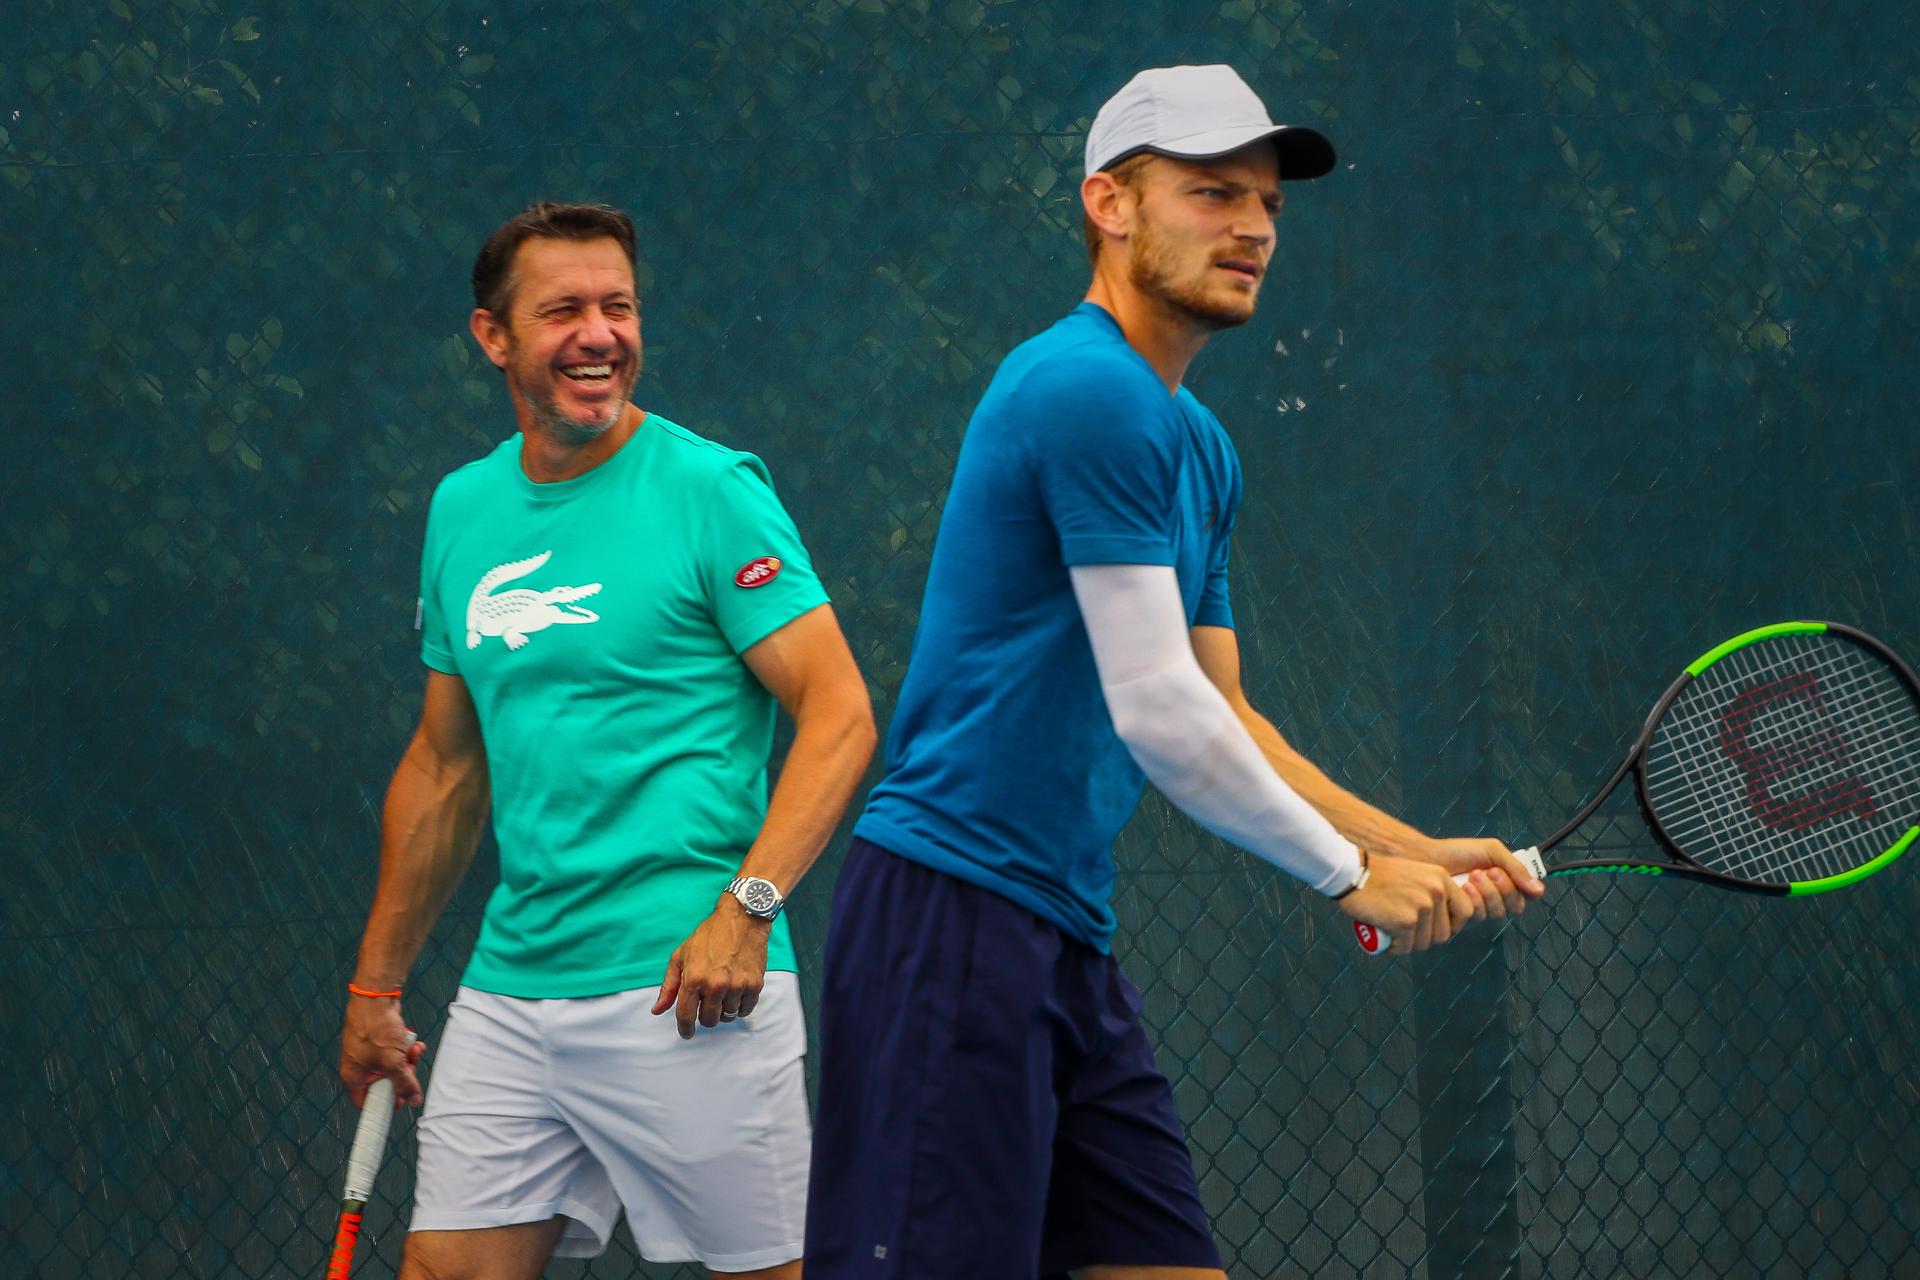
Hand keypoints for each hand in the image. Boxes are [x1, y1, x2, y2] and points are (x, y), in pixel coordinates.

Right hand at [339, 996, 427, 1108]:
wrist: (376, 996)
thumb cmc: (376, 1028)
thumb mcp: (393, 1061)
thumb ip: (404, 1083)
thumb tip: (413, 1100)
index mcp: (353, 1076)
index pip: (366, 1101)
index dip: (385, 1103)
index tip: (401, 1100)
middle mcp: (358, 1066)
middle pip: (384, 1083)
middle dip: (401, 1076)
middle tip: (411, 1069)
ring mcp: (368, 1052)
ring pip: (392, 1066)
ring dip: (406, 1060)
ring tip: (413, 1051)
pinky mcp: (378, 1041)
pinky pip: (394, 1052)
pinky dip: (405, 1049)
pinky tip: (414, 1043)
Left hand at [651, 897, 771, 1039]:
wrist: (742, 919)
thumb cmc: (709, 935)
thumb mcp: (681, 956)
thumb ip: (669, 986)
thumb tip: (657, 1010)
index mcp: (694, 978)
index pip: (686, 1015)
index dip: (684, 1029)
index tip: (686, 1033)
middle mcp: (715, 985)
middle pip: (708, 1020)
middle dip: (705, 1016)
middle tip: (707, 1002)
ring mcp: (737, 986)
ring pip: (727, 1016)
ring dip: (723, 1010)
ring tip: (722, 993)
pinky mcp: (754, 984)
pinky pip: (745, 1010)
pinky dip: (739, 1007)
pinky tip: (735, 993)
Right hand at [1336, 851, 1477, 951]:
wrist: (1350, 871)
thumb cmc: (1376, 875)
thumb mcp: (1415, 874)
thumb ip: (1430, 892)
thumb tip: (1440, 921)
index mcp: (1441, 878)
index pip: (1466, 911)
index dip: (1454, 925)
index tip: (1436, 928)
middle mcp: (1436, 891)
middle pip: (1444, 933)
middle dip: (1426, 939)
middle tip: (1407, 935)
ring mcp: (1422, 907)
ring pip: (1424, 943)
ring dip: (1408, 945)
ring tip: (1393, 936)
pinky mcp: (1405, 921)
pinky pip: (1406, 947)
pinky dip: (1394, 948)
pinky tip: (1384, 939)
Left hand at [1415, 836, 1545, 922]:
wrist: (1428, 858)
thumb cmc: (1458, 852)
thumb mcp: (1492, 851)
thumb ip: (1516, 868)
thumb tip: (1539, 889)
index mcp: (1506, 882)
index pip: (1527, 896)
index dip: (1520, 888)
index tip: (1503, 871)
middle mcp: (1496, 898)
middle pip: (1515, 907)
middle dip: (1502, 888)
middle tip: (1486, 872)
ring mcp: (1481, 909)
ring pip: (1497, 913)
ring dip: (1486, 892)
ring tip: (1471, 876)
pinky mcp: (1464, 919)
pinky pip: (1478, 917)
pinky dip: (1472, 900)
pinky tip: (1461, 888)